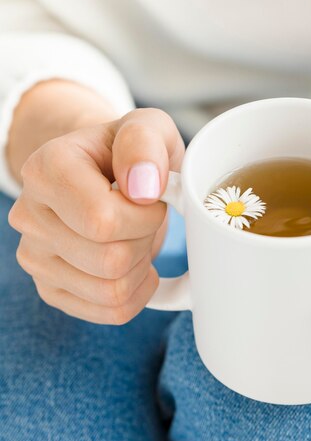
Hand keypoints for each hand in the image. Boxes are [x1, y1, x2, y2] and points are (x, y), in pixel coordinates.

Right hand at [9, 108, 184, 323]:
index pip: (103, 221)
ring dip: (142, 267)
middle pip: (111, 261)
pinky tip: (136, 264)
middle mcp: (29, 216)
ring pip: (112, 292)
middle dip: (145, 239)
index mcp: (46, 169)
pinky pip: (111, 312)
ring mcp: (35, 257)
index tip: (152, 195)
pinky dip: (137, 293)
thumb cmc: (130, 153)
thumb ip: (146, 142)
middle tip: (144, 217)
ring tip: (136, 236)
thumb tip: (143, 187)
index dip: (146, 215)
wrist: (108, 174)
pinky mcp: (52, 288)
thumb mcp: (148, 128)